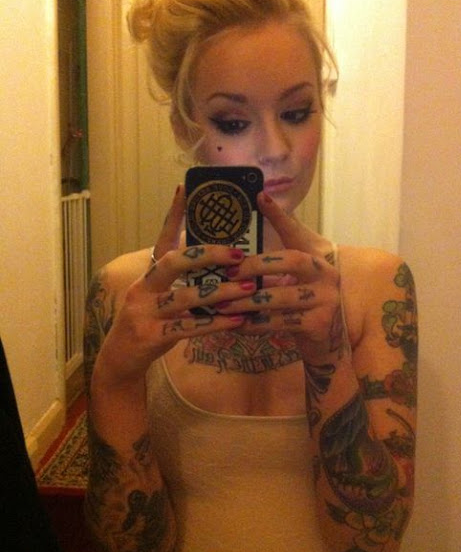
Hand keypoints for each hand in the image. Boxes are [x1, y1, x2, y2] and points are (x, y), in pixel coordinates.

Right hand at [94, 186, 254, 385]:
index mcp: (147, 275)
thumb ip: (181, 281)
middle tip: (239, 254)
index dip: (173, 214)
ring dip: (221, 291)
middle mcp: (142, 288)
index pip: (161, 238)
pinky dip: (216, 323)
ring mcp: (144, 312)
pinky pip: (189, 327)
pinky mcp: (151, 336)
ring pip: (186, 296)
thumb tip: (215, 263)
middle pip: (174, 261)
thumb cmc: (148, 325)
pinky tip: (237, 320)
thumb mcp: (158, 298)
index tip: (186, 189)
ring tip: (249, 289)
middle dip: (209, 255)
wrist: (120, 362)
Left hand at [216, 192, 343, 363]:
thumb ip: (276, 253)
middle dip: (255, 266)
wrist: (330, 340)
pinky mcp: (320, 326)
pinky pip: (281, 324)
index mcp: (317, 258)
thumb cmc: (305, 300)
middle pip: (290, 261)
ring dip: (248, 301)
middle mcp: (326, 275)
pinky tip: (236, 325)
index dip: (279, 216)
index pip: (296, 232)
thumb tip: (256, 207)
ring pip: (280, 297)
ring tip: (223, 304)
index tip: (259, 199)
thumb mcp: (295, 274)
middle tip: (227, 272)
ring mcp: (326, 301)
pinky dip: (255, 325)